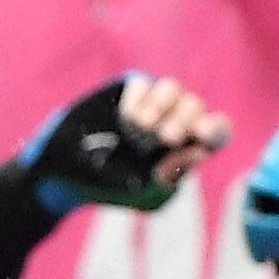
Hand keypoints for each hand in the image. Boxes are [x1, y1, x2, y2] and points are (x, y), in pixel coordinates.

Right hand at [23, 72, 227, 209]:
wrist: (62, 174)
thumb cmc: (106, 188)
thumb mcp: (144, 193)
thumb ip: (172, 176)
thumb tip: (200, 151)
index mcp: (183, 149)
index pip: (216, 132)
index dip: (215, 128)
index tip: (202, 134)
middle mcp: (170, 122)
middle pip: (195, 106)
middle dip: (185, 119)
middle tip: (167, 137)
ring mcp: (148, 104)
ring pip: (173, 89)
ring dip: (163, 107)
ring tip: (142, 128)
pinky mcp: (124, 92)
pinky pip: (143, 85)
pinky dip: (139, 101)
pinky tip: (126, 119)